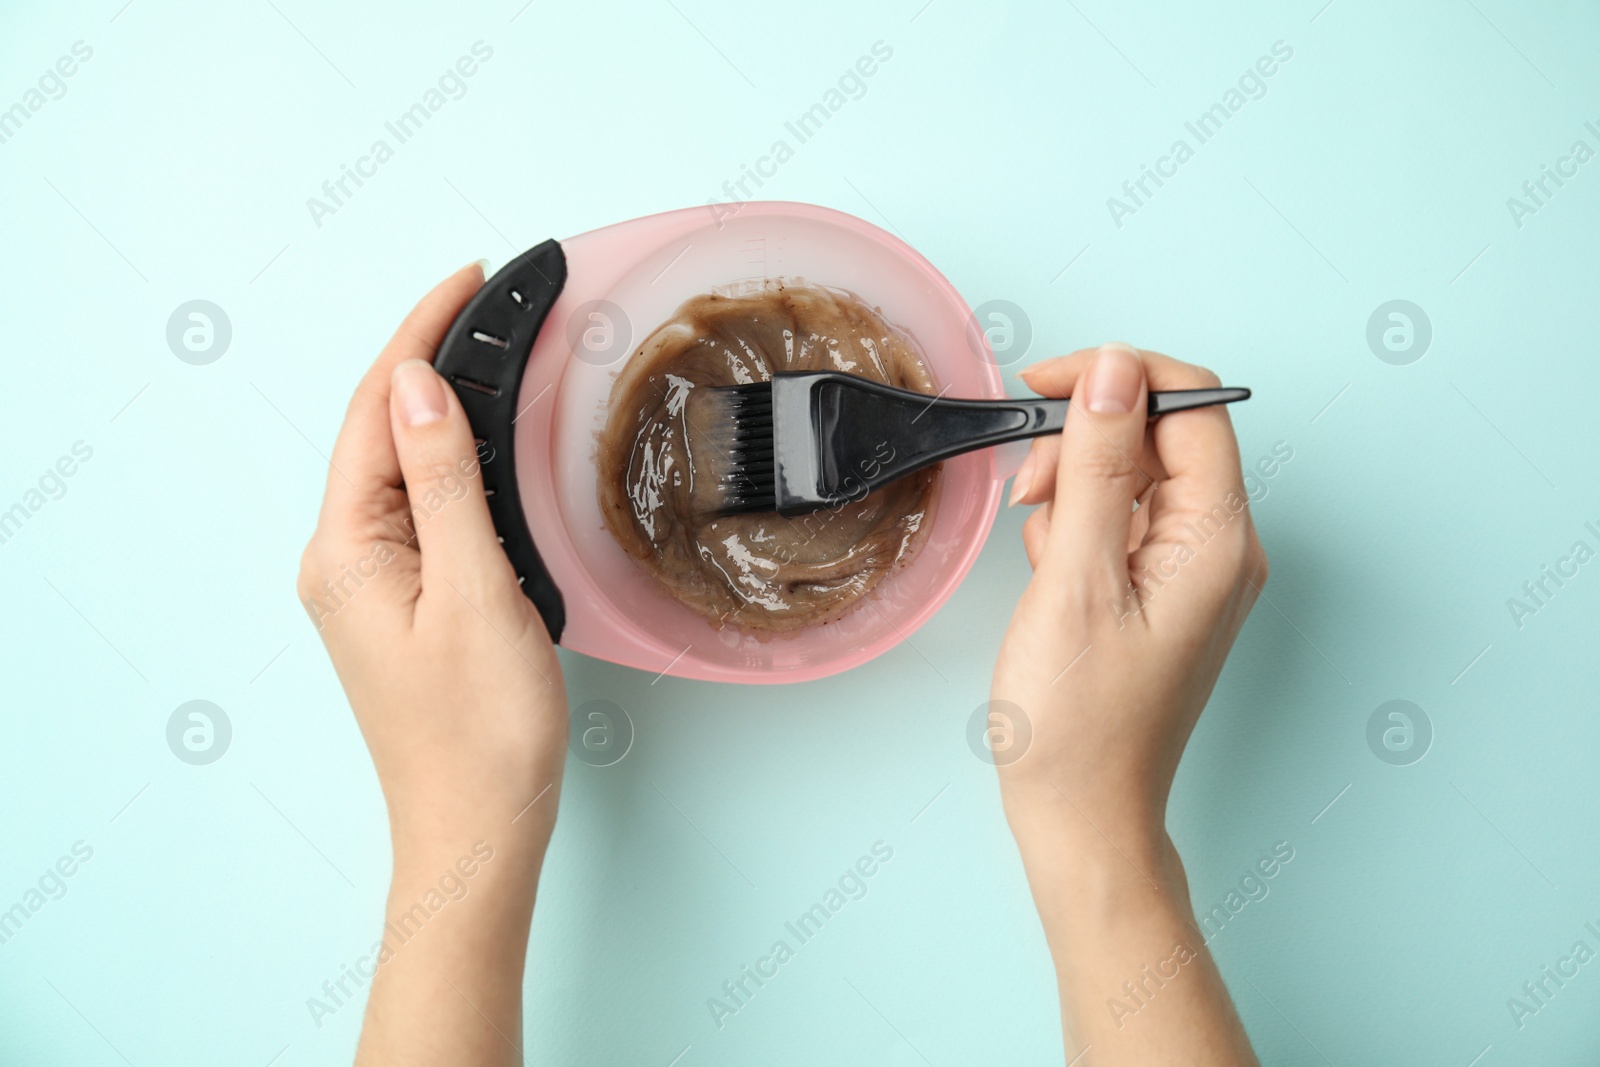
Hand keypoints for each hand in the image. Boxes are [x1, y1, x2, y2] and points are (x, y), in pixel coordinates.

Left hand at [297, 262, 565, 1065]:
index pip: (376, 411)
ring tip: (485, 350)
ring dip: (439, 405)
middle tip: (486, 300)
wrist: (479, 828)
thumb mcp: (474, 592)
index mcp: (347, 550)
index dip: (419, 335)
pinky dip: (449, 461)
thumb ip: (443, 484)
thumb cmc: (480, 731)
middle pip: (378, 429)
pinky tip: (478, 446)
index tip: (466, 278)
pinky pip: (418, 507)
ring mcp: (370, 584)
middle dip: (426, 356)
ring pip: (399, 467)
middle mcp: (344, 560)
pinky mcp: (403, 604)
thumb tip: (417, 386)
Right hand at [994, 342, 1265, 841]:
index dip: (1118, 378)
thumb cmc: (1077, 723)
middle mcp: (1221, 550)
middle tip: (1029, 488)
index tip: (1046, 385)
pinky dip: (1077, 531)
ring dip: (1074, 490)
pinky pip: (1122, 524)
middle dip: (1086, 444)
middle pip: (1160, 438)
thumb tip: (1115, 371)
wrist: (1080, 817)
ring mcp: (1192, 574)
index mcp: (1219, 540)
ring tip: (1040, 551)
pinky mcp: (1160, 594)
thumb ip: (1099, 468)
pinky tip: (1051, 577)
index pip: (1190, 406)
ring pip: (1134, 479)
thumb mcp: (1077, 580)